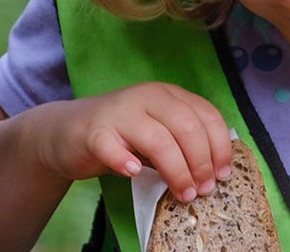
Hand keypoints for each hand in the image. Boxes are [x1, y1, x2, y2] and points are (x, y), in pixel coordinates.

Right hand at [17, 81, 232, 201]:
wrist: (65, 132)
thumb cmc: (120, 136)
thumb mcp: (158, 132)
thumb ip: (183, 142)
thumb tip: (216, 171)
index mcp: (167, 94)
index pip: (206, 114)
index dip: (220, 147)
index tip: (223, 175)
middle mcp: (146, 96)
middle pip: (186, 127)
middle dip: (201, 163)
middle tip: (204, 190)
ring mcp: (119, 112)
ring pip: (158, 140)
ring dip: (177, 171)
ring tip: (183, 194)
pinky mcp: (94, 131)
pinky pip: (112, 146)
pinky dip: (125, 160)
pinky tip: (133, 173)